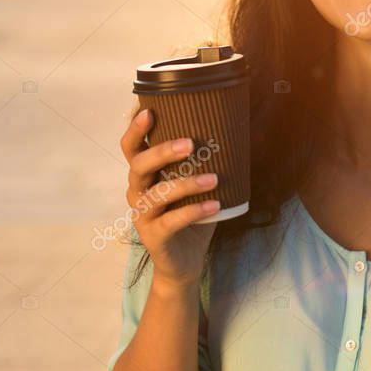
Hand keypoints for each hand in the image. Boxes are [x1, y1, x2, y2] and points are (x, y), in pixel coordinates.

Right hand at [120, 107, 219, 290]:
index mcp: (145, 175)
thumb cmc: (192, 214)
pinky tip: (215, 205)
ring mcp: (142, 216)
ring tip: (214, 179)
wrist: (185, 261)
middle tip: (190, 144)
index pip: (131, 147)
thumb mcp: (197, 185)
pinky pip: (172, 222)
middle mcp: (137, 192)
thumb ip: (206, 161)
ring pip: (157, 194)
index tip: (149, 110)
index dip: (135, 129)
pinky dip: (194, 211)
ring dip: (186, 184)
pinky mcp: (153, 237)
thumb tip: (238, 130)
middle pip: (138, 165)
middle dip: (162, 151)